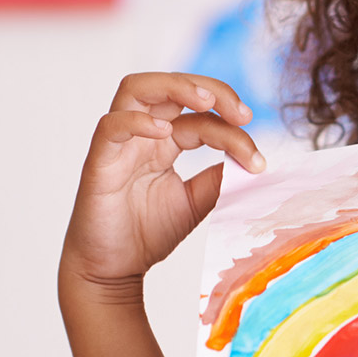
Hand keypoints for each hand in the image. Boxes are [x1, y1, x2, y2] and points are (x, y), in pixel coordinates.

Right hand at [60, 72, 263, 296]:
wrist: (112, 270)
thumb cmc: (147, 233)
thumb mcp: (196, 201)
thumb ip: (219, 178)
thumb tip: (251, 160)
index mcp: (166, 141)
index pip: (201, 117)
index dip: (233, 130)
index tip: (258, 161)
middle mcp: (143, 134)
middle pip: (170, 86)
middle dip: (210, 89)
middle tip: (242, 114)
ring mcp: (119, 144)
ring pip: (136, 89)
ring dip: (174, 86)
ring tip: (206, 101)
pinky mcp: (99, 162)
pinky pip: (111, 126)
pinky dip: (137, 121)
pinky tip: (164, 131)